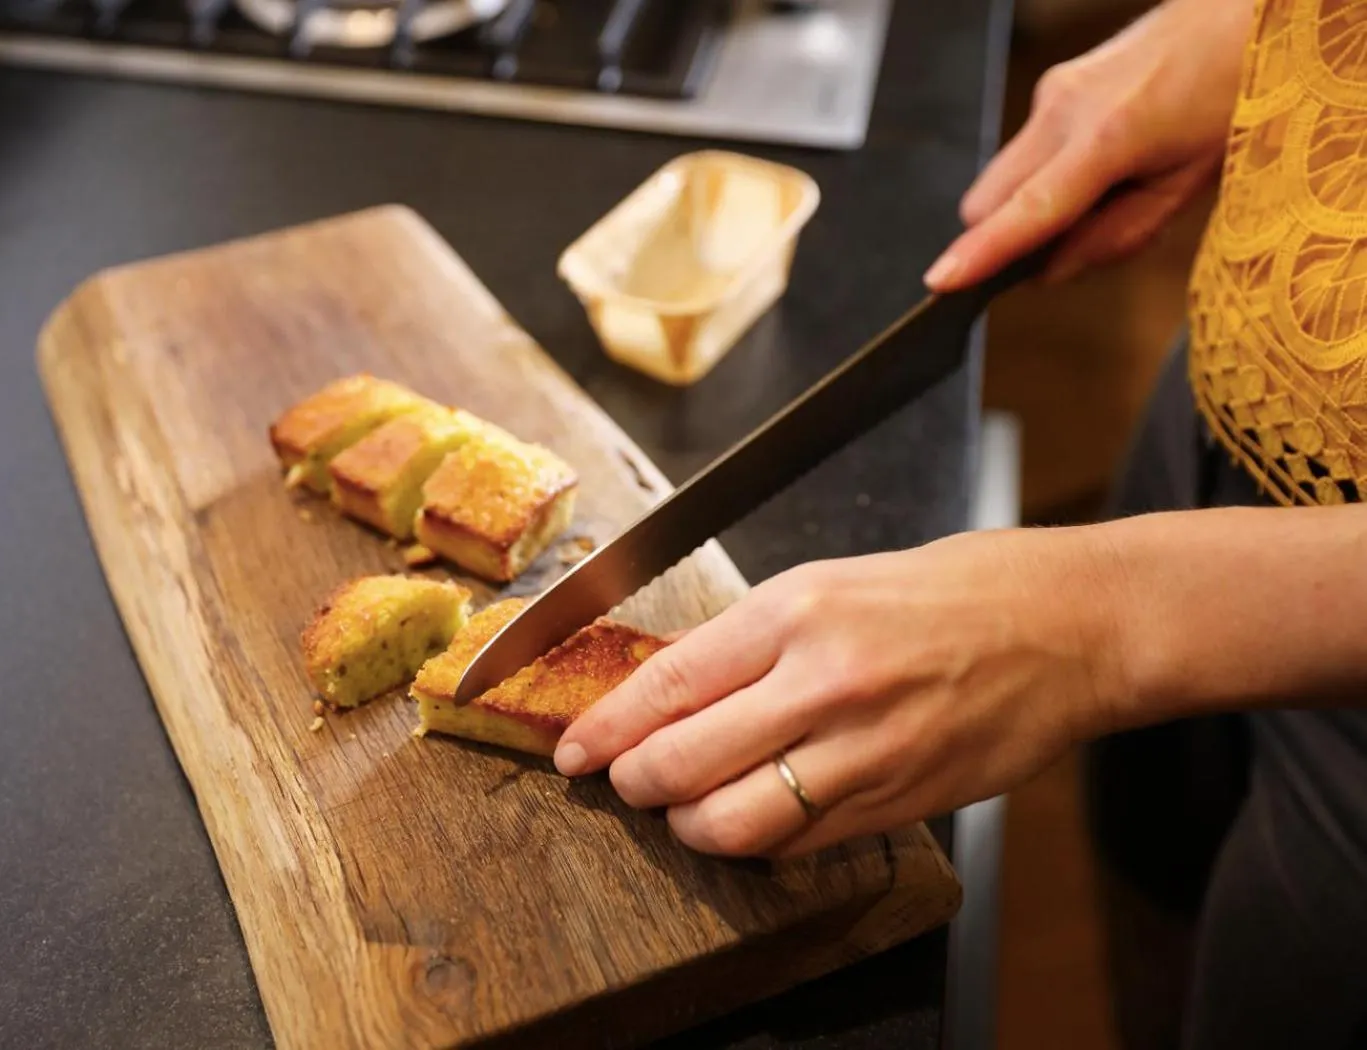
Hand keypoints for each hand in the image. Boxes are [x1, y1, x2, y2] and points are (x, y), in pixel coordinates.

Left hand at [553, 528, 1127, 857]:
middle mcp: (824, 682)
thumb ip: (744, 638)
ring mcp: (865, 751)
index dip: (606, 728)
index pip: (667, 684)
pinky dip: (757, 842)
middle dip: (634, 783)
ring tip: (685, 808)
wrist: (1067, 625)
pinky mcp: (900, 802)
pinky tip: (752, 818)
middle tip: (623, 780)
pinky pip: (799, 844)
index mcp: (797, 611)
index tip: (573, 750)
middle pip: (683, 763)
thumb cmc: (950, 590)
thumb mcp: (830, 582)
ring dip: (689, 825)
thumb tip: (664, 679)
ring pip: (734, 822)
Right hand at [925, 0, 1249, 289]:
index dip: (981, 251)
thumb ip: (1114, 236)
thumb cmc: (1234, 96)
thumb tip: (1048, 270)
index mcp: (1110, 136)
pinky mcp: (1054, 84)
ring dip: (1031, 205)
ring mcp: (1053, 91)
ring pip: (1004, 178)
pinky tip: (1106, 163)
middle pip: (988, 199)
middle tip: (1069, 244)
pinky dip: (1048, 175)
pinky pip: (1027, 152)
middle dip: (1004, 235)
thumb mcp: (1187, 186)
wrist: (1245, 11)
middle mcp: (1064, 108)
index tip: (942, 282)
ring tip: (1108, 192)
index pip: (1029, 209)